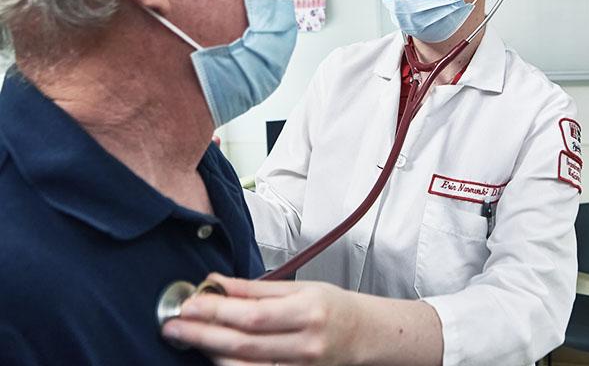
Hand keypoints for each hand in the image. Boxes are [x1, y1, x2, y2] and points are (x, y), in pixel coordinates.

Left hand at [161, 274, 360, 365]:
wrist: (363, 335)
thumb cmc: (334, 307)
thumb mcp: (300, 288)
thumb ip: (257, 288)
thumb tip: (219, 282)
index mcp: (308, 312)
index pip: (253, 314)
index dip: (217, 310)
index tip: (190, 303)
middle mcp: (305, 344)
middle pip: (243, 343)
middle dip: (203, 334)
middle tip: (174, 324)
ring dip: (212, 352)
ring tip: (190, 338)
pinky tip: (216, 355)